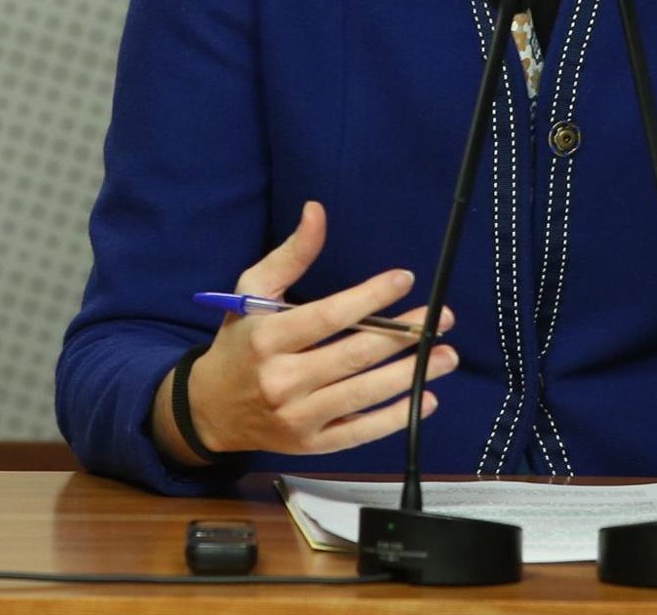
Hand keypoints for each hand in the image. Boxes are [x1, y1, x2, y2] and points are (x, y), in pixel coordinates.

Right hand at [153, 201, 456, 463]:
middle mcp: (282, 380)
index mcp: (267, 338)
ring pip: (363, 394)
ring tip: (447, 355)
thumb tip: (317, 211)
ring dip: (411, 374)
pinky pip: (359, 433)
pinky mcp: (310, 445)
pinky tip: (427, 400)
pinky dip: (394, 418)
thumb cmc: (240, 341)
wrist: (209, 409)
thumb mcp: (252, 290)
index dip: (369, 297)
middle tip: (442, 318)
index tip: (405, 279)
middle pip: (353, 356)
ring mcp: (297, 418)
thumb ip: (291, 254)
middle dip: (403, 335)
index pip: (327, 316)